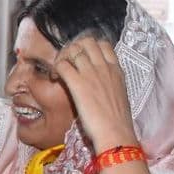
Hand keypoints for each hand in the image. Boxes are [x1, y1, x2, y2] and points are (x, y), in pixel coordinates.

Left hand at [52, 36, 138, 152]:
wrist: (116, 132)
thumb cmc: (118, 120)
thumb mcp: (119, 95)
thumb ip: (110, 84)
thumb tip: (101, 85)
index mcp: (116, 70)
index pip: (103, 44)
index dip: (88, 47)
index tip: (80, 58)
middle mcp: (104, 67)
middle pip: (86, 42)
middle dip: (73, 48)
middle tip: (66, 62)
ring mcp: (90, 73)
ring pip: (72, 49)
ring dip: (62, 57)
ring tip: (58, 71)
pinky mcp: (77, 83)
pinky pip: (62, 64)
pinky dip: (55, 68)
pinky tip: (54, 79)